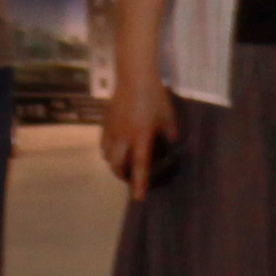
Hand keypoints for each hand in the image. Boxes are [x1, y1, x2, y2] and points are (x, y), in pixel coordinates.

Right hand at [98, 68, 176, 197]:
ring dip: (114, 163)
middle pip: (116, 165)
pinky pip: (103, 143)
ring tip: (121, 163)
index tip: (138, 198)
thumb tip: (172, 142)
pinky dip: (108, 150)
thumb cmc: (155, 96)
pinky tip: (115, 147)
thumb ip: (170, 132)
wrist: (135, 77)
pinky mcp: (105, 122)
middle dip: (122, 175)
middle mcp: (124, 137)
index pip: (140, 166)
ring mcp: (112, 130)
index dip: (140, 183)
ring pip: (107, 155)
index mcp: (141, 136)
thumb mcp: (168, 115)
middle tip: (129, 177)